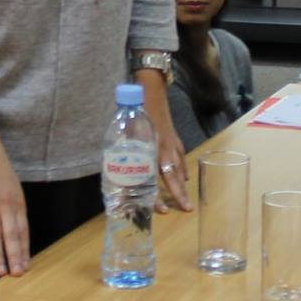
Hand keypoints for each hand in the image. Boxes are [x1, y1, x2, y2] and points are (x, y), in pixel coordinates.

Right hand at [0, 139, 28, 275]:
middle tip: (17, 274)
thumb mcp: (12, 185)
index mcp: (17, 201)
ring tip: (0, 272)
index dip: (24, 249)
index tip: (26, 265)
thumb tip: (16, 227)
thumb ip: (14, 205)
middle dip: (15, 256)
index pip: (23, 230)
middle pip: (11, 235)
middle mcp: (5, 204)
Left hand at [132, 74, 189, 211]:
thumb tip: (114, 172)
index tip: (163, 210)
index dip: (159, 196)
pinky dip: (183, 167)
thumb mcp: (125, 131)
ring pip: (179, 167)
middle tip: (187, 209)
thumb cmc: (136, 110)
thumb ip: (121, 151)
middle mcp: (165, 150)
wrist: (151, 90)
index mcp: (153, 151)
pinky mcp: (174, 136)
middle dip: (180, 194)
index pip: (157, 180)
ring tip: (185, 198)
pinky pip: (181, 156)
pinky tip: (185, 174)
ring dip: (182, 183)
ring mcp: (172, 143)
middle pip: (174, 177)